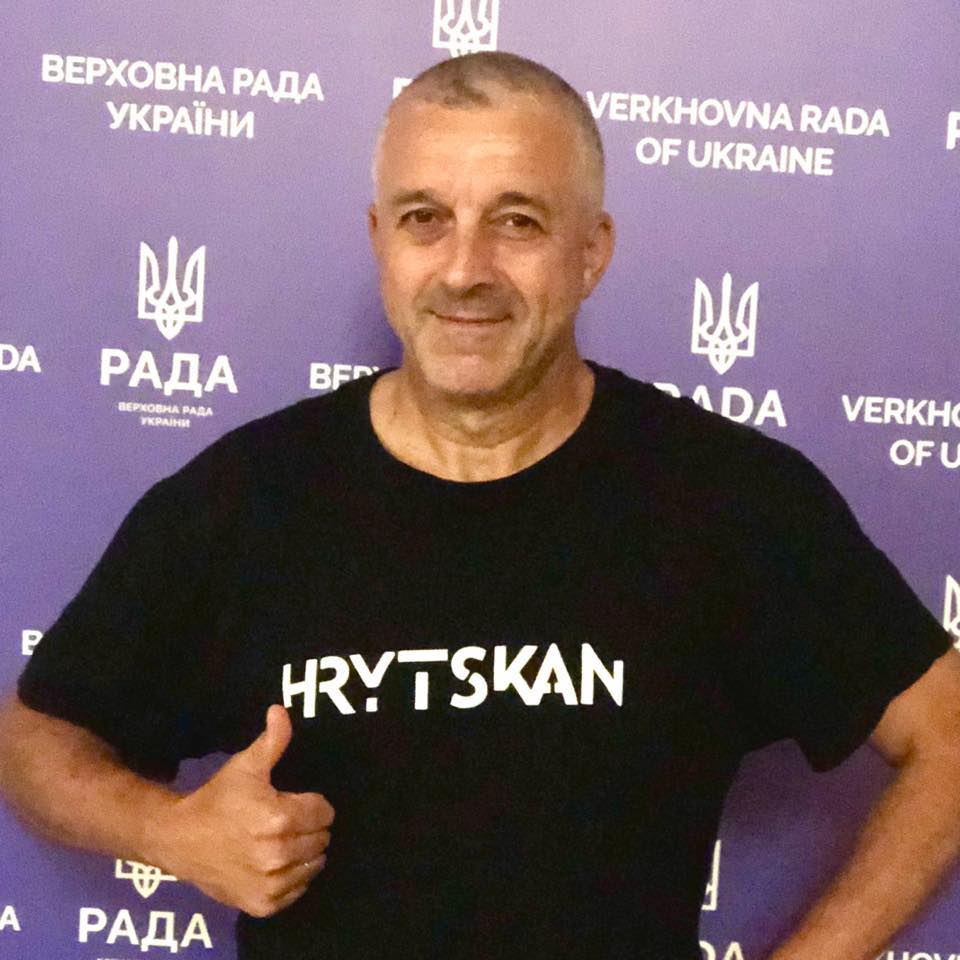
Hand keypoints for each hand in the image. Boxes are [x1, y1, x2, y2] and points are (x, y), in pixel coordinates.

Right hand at [151, 705, 334, 917]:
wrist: (179, 839)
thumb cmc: (217, 799)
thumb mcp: (244, 766)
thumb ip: (272, 741)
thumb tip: (281, 711)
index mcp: (279, 817)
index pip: (324, 812)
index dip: (312, 803)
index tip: (293, 801)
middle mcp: (278, 854)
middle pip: (321, 839)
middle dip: (309, 827)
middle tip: (285, 821)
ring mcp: (271, 883)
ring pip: (314, 865)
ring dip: (304, 853)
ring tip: (281, 841)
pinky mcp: (263, 904)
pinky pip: (298, 891)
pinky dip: (293, 878)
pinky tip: (275, 863)